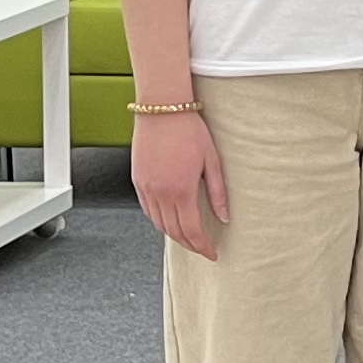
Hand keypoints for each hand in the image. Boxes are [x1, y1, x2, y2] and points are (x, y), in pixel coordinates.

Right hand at [133, 106, 228, 257]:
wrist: (161, 109)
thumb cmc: (189, 130)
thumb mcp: (212, 161)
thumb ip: (217, 193)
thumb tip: (224, 217)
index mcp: (181, 191)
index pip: (191, 231)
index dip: (202, 246)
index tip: (212, 253)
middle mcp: (160, 194)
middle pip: (173, 232)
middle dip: (189, 244)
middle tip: (202, 247)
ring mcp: (146, 188)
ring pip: (158, 224)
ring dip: (174, 234)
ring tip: (189, 236)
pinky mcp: (137, 181)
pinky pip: (148, 210)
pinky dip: (159, 220)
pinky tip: (170, 218)